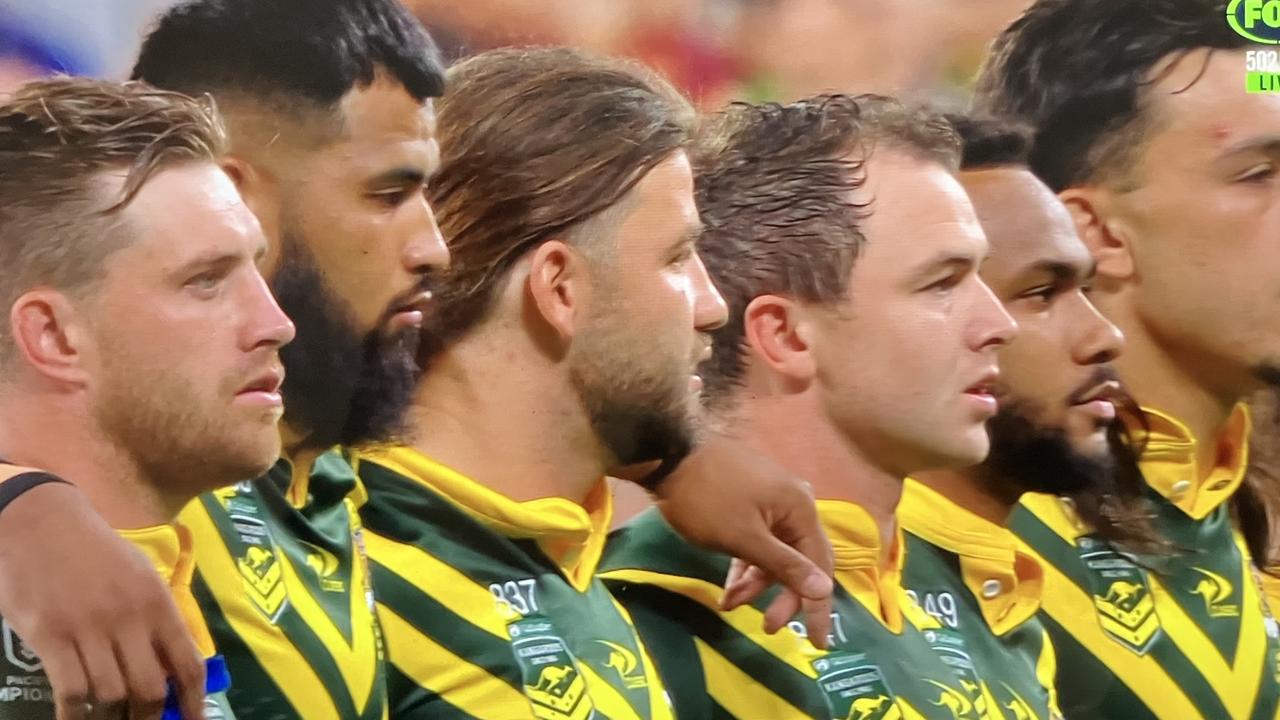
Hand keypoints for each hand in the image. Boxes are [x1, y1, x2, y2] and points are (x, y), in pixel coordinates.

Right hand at [0, 483, 205, 719]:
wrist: (43, 524)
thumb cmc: (97, 553)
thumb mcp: (141, 577)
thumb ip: (158, 619)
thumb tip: (175, 667)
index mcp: (158, 603)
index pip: (188, 663)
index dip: (194, 702)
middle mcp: (129, 618)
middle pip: (150, 689)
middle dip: (150, 717)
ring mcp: (89, 628)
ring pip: (111, 695)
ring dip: (112, 718)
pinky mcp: (50, 636)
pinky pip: (71, 691)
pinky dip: (75, 715)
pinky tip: (76, 719)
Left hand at [650, 433, 833, 647]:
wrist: (667, 454)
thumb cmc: (706, 498)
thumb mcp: (743, 538)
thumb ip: (783, 565)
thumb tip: (825, 590)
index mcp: (800, 509)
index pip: (819, 565)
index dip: (817, 606)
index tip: (816, 642)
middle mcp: (793, 504)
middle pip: (799, 560)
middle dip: (782, 596)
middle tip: (767, 627)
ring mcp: (771, 501)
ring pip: (774, 553)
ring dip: (756, 583)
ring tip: (729, 604)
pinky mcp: (750, 502)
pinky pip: (758, 541)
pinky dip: (745, 565)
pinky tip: (728, 588)